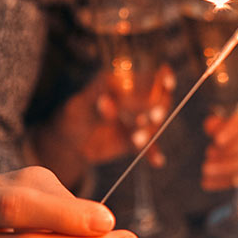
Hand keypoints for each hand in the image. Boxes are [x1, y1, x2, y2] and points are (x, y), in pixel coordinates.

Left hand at [31, 70, 171, 188]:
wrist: (70, 143)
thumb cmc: (74, 115)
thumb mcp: (81, 106)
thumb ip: (96, 102)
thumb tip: (108, 100)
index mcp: (124, 83)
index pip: (150, 77)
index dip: (162, 77)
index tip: (168, 82)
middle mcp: (136, 101)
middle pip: (160, 100)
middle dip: (159, 108)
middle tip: (154, 117)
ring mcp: (138, 121)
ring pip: (155, 124)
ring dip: (150, 131)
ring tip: (136, 140)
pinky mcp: (137, 140)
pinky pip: (149, 146)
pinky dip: (153, 153)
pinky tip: (156, 161)